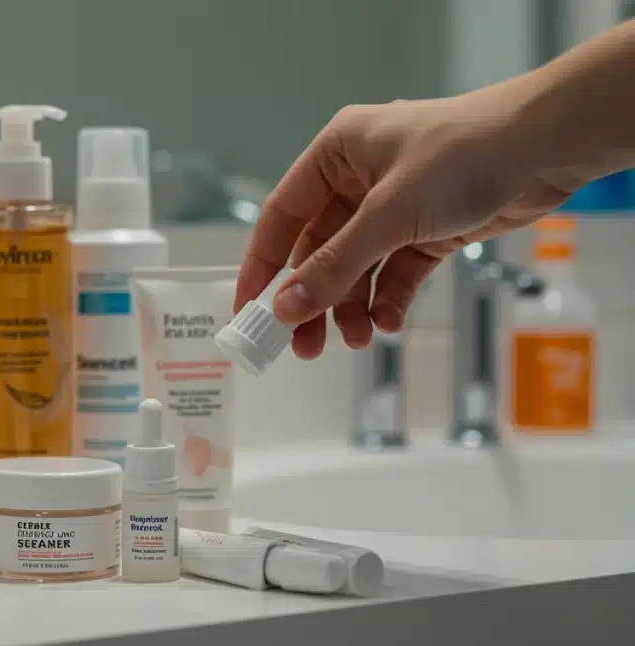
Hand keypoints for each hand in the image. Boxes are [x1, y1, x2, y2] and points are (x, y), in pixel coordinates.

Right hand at [233, 89, 588, 359]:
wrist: (548, 148)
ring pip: (358, 267)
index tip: (248, 312)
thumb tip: (285, 308)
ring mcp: (395, 205)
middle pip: (319, 250)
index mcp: (336, 154)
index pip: (282, 217)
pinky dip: (389, 299)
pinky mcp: (429, 228)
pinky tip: (387, 323)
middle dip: (315, 299)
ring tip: (355, 341)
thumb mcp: (389, 215)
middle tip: (303, 346)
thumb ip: (335, 266)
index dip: (262, 266)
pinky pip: (395, 272)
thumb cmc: (463, 156)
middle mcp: (360, 177)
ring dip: (353, 305)